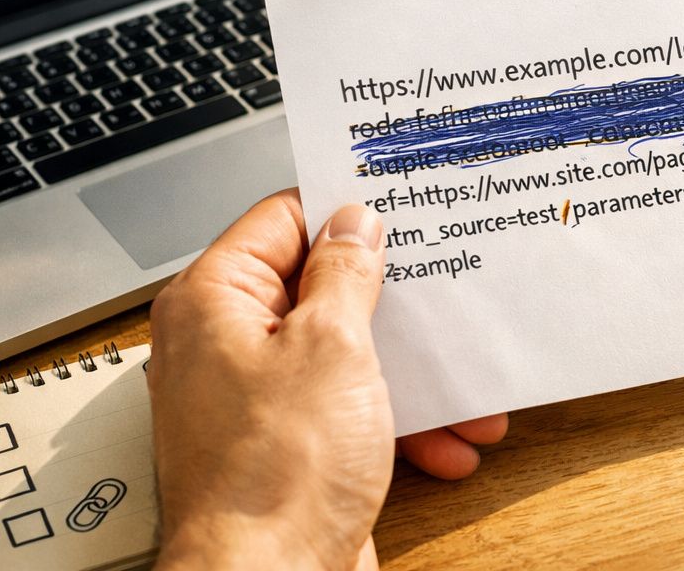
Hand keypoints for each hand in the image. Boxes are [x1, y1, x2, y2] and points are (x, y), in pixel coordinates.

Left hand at [149, 191, 507, 570]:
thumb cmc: (274, 478)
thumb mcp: (333, 347)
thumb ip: (345, 274)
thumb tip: (351, 224)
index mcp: (214, 301)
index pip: (281, 219)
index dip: (342, 210)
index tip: (396, 205)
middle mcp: (224, 344)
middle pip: (321, 290)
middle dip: (395, 304)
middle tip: (443, 284)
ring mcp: (255, 398)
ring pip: (346, 356)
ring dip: (412, 372)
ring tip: (468, 386)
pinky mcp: (286, 446)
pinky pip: (349, 410)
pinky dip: (398, 422)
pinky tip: (449, 441)